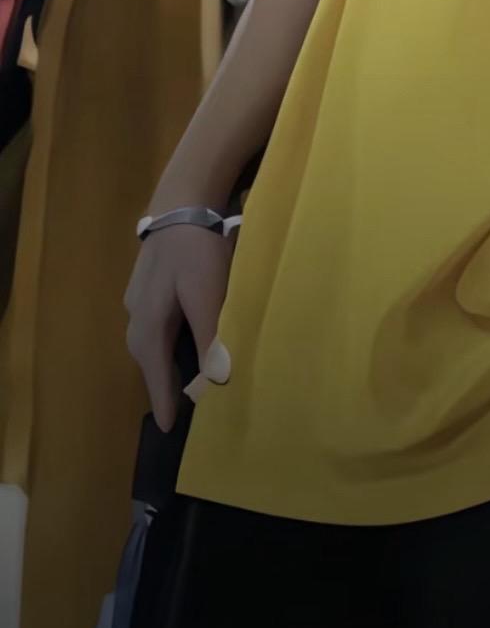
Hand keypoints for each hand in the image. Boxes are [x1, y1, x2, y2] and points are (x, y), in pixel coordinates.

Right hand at [125, 225, 234, 432]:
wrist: (183, 197)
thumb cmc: (196, 247)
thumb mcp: (208, 292)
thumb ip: (212, 336)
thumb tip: (215, 383)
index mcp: (147, 326)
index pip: (155, 376)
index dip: (164, 402)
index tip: (167, 431)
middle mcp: (136, 317)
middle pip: (150, 361)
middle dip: (164, 384)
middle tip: (181, 408)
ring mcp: (139, 298)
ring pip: (153, 341)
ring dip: (167, 361)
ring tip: (185, 378)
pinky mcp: (150, 283)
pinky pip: (159, 324)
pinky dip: (171, 339)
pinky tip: (186, 337)